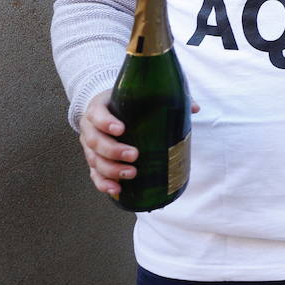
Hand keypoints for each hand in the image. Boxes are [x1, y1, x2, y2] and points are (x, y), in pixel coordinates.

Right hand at [79, 90, 199, 196]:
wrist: (109, 108)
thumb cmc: (128, 102)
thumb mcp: (141, 95)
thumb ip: (167, 98)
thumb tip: (195, 108)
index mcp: (99, 108)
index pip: (97, 114)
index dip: (106, 122)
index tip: (121, 129)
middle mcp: (90, 128)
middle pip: (95, 141)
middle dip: (114, 150)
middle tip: (134, 155)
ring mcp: (90, 146)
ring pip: (94, 160)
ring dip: (112, 169)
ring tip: (132, 173)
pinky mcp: (94, 161)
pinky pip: (95, 175)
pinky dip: (104, 183)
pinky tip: (117, 189)